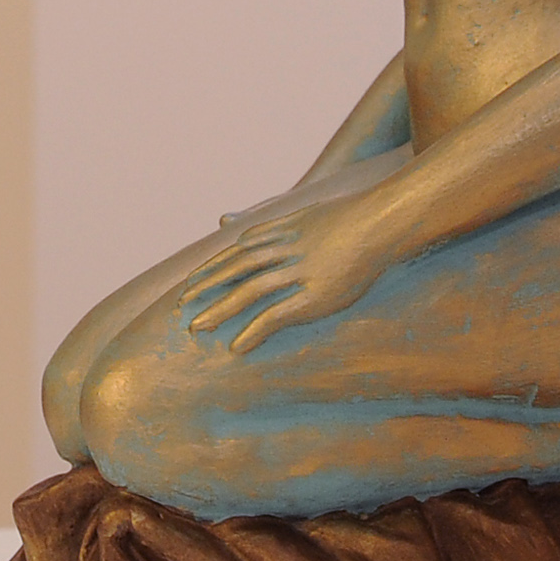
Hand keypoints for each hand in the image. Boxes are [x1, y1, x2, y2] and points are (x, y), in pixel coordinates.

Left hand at [177, 193, 397, 353]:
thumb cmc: (344, 218)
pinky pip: (276, 315)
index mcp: (277, 232)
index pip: (234, 254)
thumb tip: (229, 219)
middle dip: (205, 290)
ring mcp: (297, 272)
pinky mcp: (314, 294)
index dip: (209, 271)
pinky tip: (236, 347)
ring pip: (248, 292)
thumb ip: (268, 220)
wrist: (380, 220)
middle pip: (233, 271)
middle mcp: (282, 250)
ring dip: (220, 311)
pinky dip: (253, 330)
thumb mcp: (301, 214)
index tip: (188, 286)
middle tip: (179, 308)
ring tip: (196, 330)